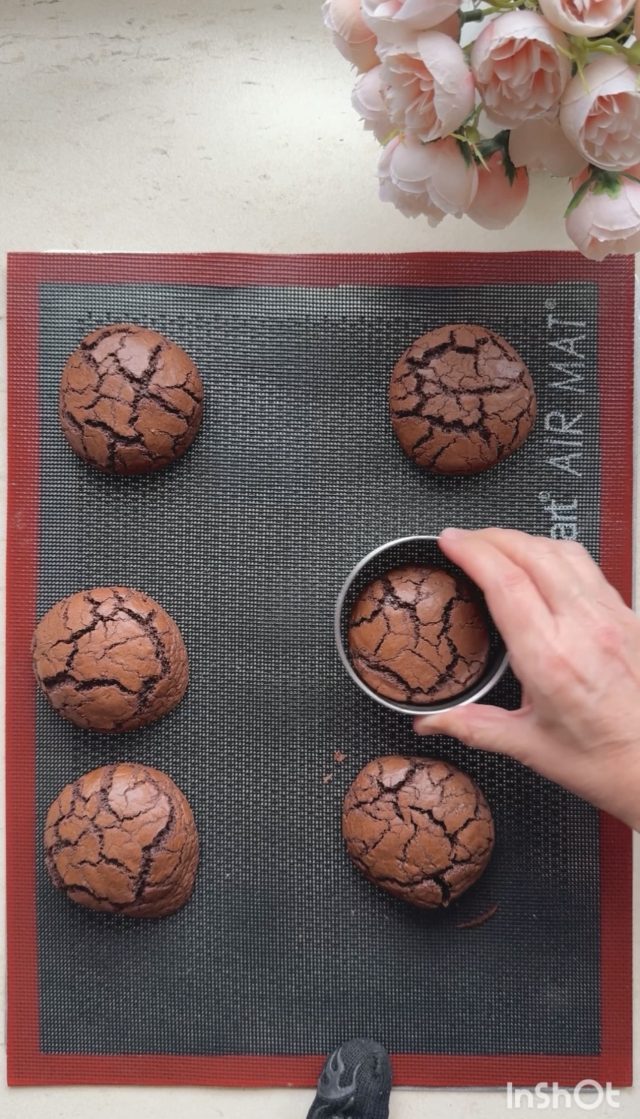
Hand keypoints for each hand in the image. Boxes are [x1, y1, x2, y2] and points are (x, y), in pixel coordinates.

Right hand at [414, 527, 639, 829]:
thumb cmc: (606, 760)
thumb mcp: (529, 747)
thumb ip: (473, 726)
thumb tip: (431, 722)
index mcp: (551, 659)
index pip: (505, 583)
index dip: (473, 552)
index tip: (449, 542)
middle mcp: (583, 628)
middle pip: (532, 553)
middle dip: (491, 537)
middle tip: (463, 539)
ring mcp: (610, 617)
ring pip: (563, 551)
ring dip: (524, 539)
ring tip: (498, 544)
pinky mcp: (627, 616)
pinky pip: (588, 567)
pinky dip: (555, 553)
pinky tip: (541, 562)